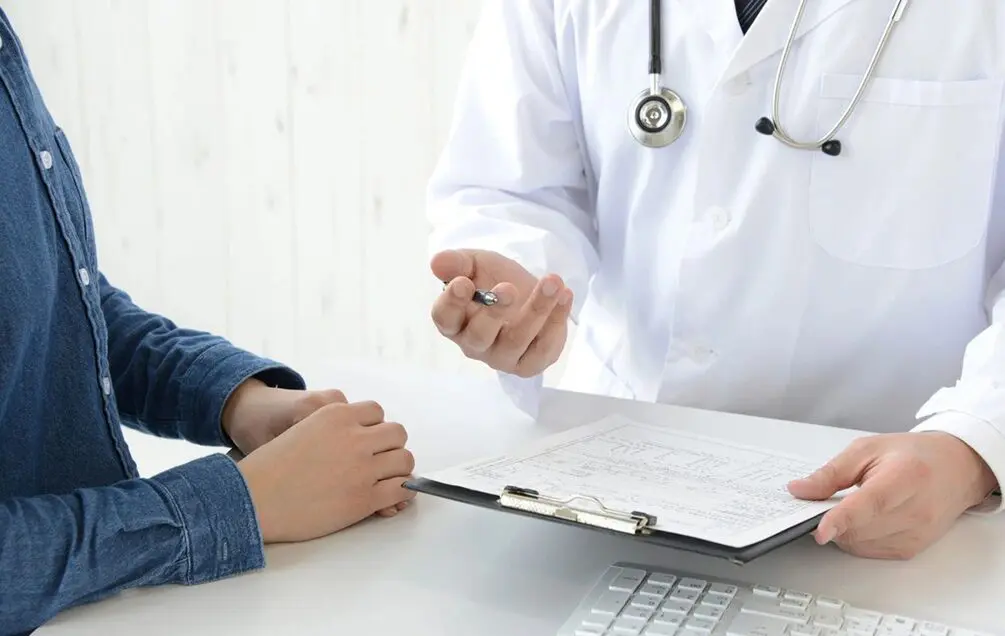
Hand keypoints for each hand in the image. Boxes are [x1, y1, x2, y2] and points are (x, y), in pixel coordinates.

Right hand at [223, 379, 406, 517]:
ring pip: (405, 461)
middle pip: (397, 434)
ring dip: (397, 471)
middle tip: (376, 465)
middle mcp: (353, 436)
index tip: (367, 444)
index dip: (374, 430)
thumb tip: (362, 444)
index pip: (376, 412)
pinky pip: (400, 490)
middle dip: (390, 448)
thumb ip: (336, 432)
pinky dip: (399, 494)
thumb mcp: (305, 432)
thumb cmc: (271, 469)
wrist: (251, 498)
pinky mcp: (365, 498)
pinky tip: (386, 500)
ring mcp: (362, 467)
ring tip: (382, 482)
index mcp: (336, 414)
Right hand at [430, 248, 572, 377]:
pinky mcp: (530, 363)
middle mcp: (474, 345)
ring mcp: (502, 358)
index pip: (445, 318)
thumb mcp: (475, 264)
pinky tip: (565, 295)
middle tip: (508, 287)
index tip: (463, 283)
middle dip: (494, 312)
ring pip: (516, 341)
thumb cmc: (492, 279)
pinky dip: (557, 320)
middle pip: (479, 336)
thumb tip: (437, 262)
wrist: (526, 292)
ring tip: (552, 282)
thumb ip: (458, 263)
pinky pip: (544, 348)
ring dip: (536, 310)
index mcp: (454, 321)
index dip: (452, 303)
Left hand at [788, 432, 997, 559]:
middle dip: (833, 519)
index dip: (842, 519)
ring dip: (844, 531)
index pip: (871, 504)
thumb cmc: (912, 454)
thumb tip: (799, 490)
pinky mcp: (913, 548)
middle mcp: (917, 509)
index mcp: (906, 476)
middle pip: (861, 528)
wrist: (956, 468)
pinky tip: (864, 519)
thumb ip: (831, 472)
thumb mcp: (866, 449)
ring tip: (852, 504)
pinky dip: (858, 538)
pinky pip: (872, 552)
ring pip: (861, 544)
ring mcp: (918, 533)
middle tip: (826, 501)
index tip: (819, 530)